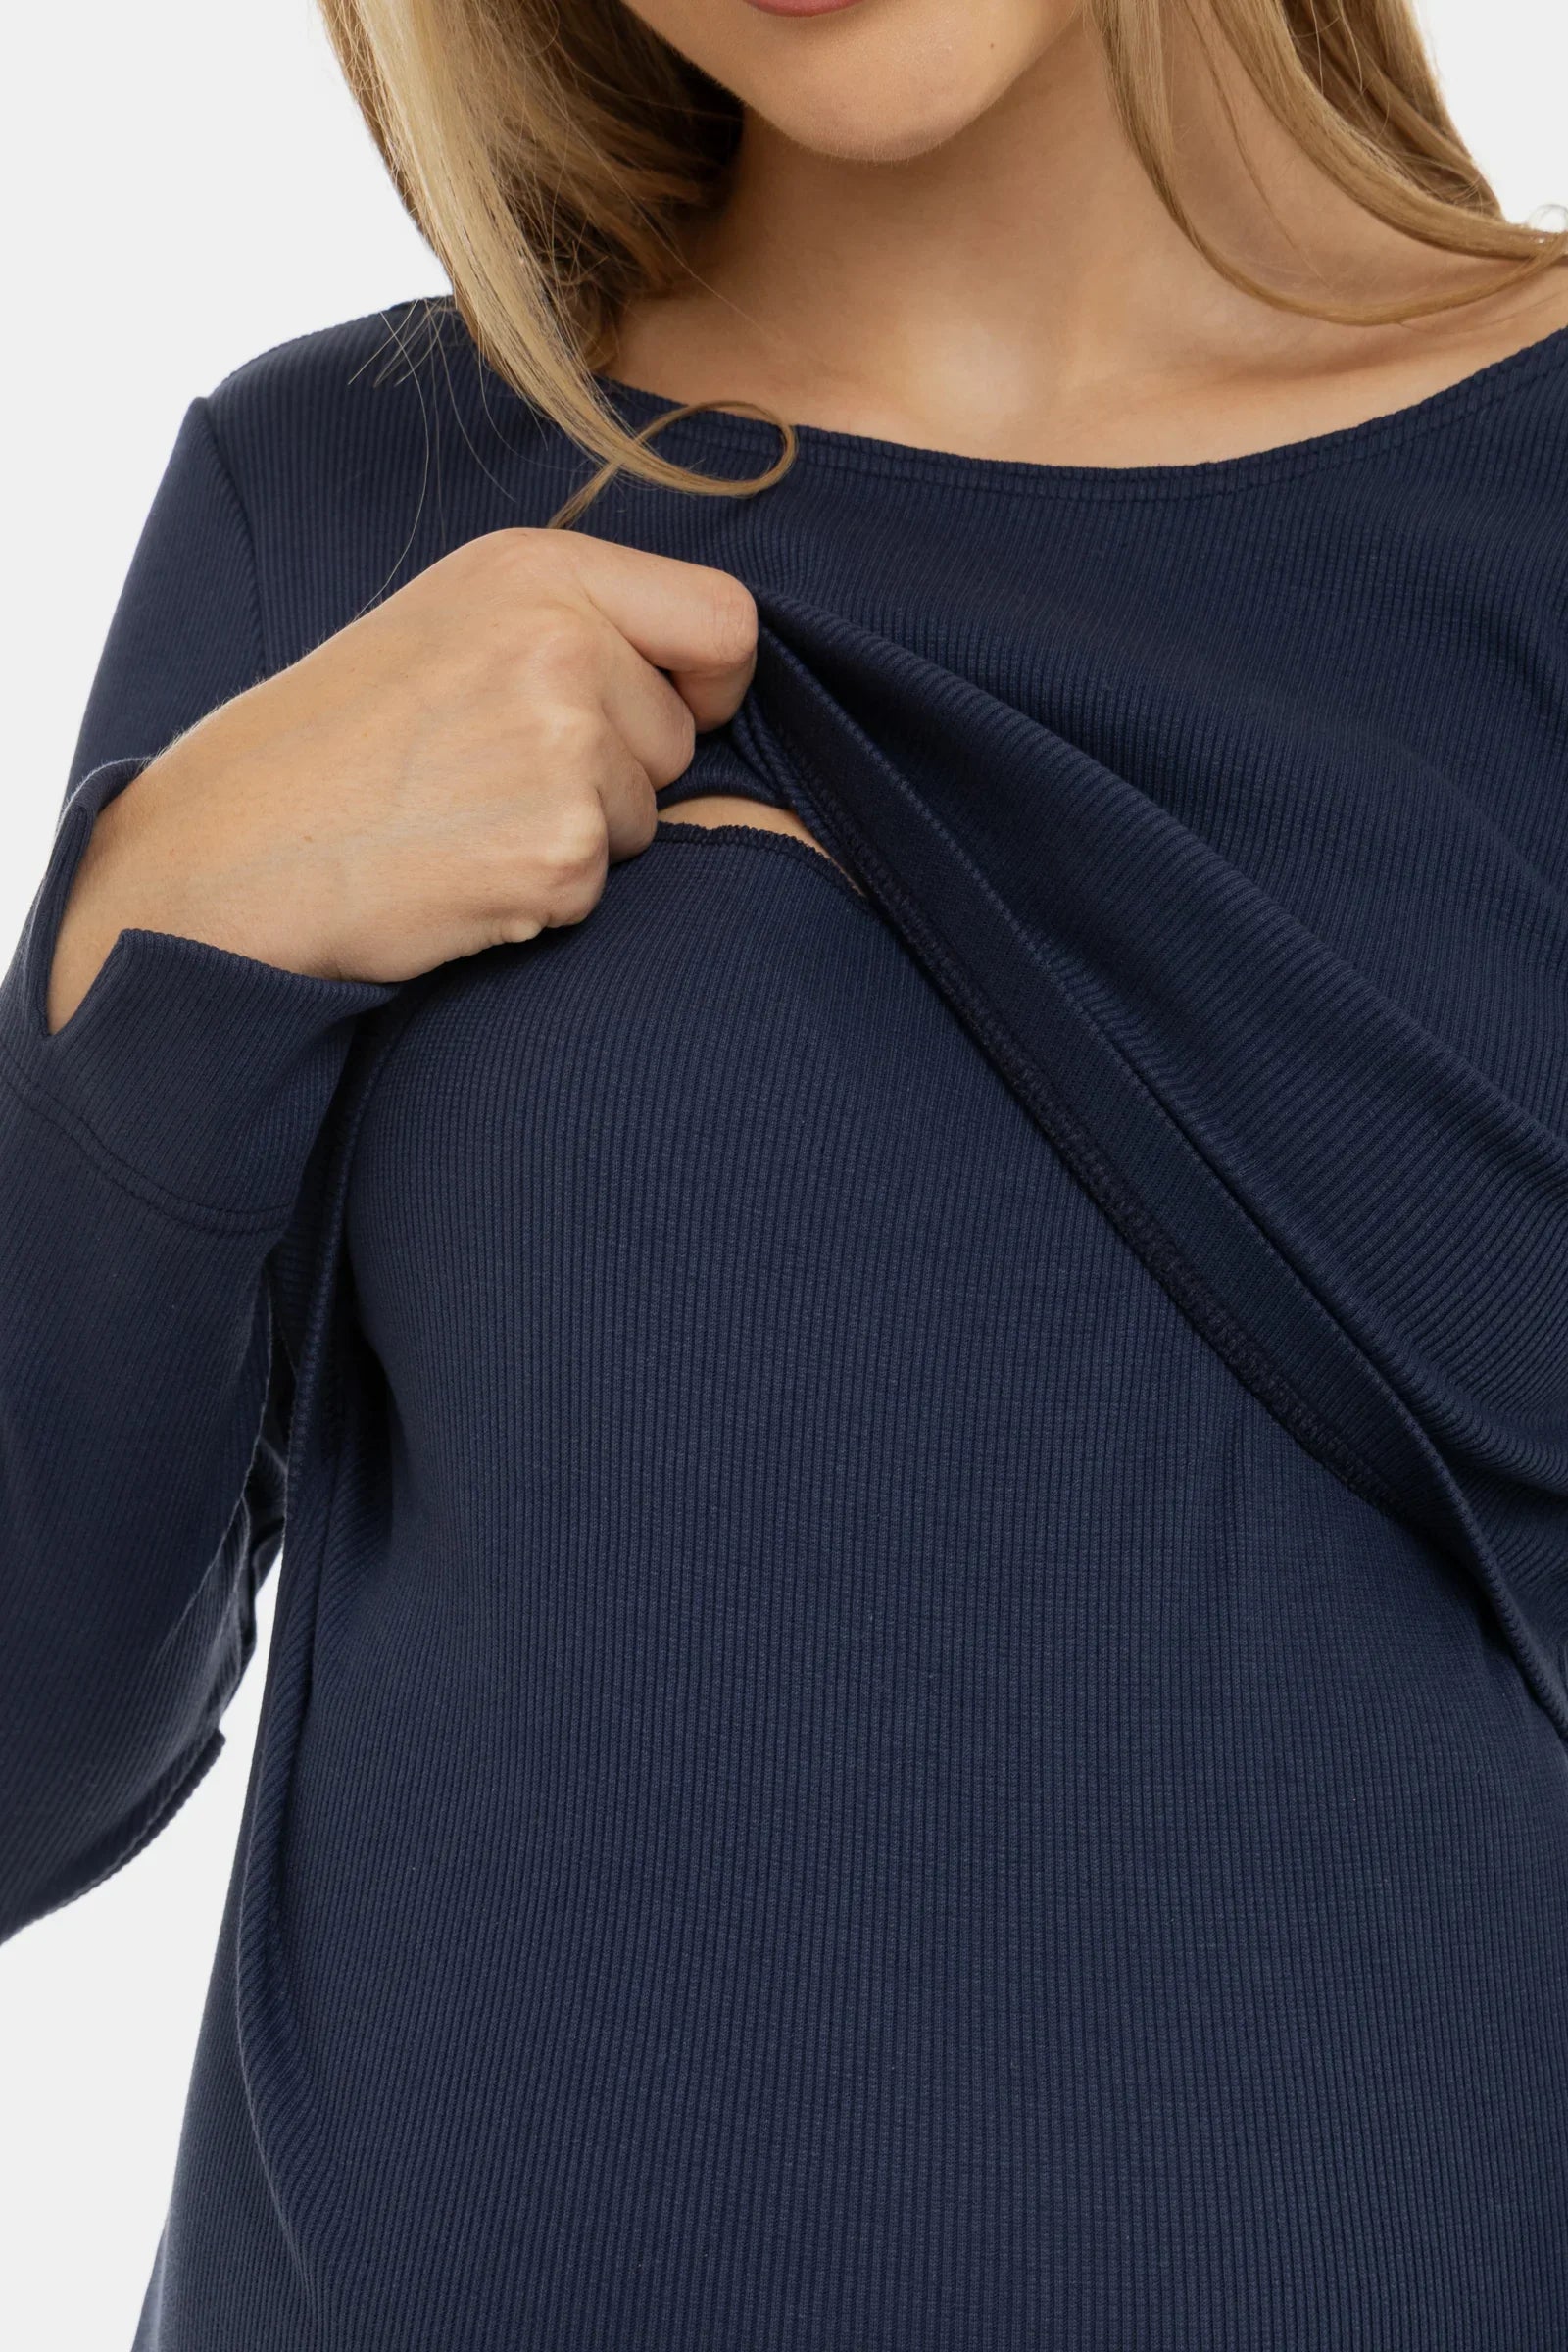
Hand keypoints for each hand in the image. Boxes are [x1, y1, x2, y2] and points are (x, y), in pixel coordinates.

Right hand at [46, 528, 757, 1031]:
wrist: (236, 844)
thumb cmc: (338, 739)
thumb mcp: (450, 620)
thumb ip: (569, 620)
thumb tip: (698, 667)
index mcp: (539, 570)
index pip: (724, 619)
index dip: (713, 681)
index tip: (677, 709)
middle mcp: (563, 645)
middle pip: (684, 736)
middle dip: (621, 772)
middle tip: (499, 778)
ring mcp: (565, 748)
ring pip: (646, 818)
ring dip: (578, 837)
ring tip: (467, 819)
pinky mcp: (559, 848)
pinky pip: (599, 886)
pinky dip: (542, 895)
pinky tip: (458, 868)